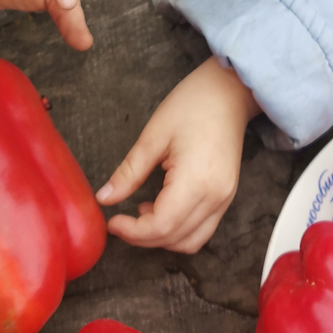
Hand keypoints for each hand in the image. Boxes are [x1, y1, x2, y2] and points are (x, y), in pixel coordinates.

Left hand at [97, 56, 260, 252]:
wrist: (229, 91)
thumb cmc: (191, 105)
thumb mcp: (153, 136)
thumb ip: (129, 172)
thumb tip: (104, 199)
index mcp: (196, 181)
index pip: (161, 226)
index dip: (132, 231)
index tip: (112, 221)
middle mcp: (215, 197)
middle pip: (175, 238)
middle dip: (142, 237)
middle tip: (120, 220)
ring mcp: (225, 199)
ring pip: (191, 241)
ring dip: (162, 237)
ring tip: (142, 212)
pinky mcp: (227, 196)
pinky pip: (202, 229)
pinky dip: (179, 230)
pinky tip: (162, 207)